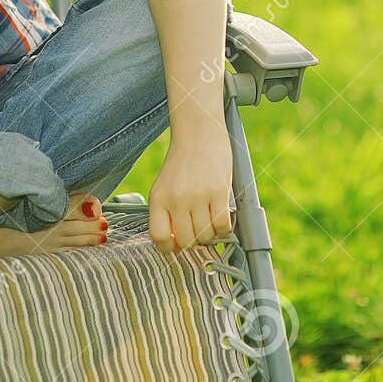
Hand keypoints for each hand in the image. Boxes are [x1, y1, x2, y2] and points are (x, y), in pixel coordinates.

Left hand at [148, 126, 233, 252]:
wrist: (199, 132)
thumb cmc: (182, 162)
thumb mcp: (165, 186)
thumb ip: (167, 212)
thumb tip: (177, 243)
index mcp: (158, 199)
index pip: (158, 238)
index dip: (169, 248)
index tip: (176, 245)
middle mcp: (176, 200)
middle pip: (185, 242)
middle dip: (193, 242)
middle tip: (198, 231)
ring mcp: (197, 197)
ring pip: (205, 237)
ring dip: (210, 235)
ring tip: (210, 222)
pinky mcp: (218, 192)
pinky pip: (222, 226)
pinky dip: (224, 229)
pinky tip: (221, 217)